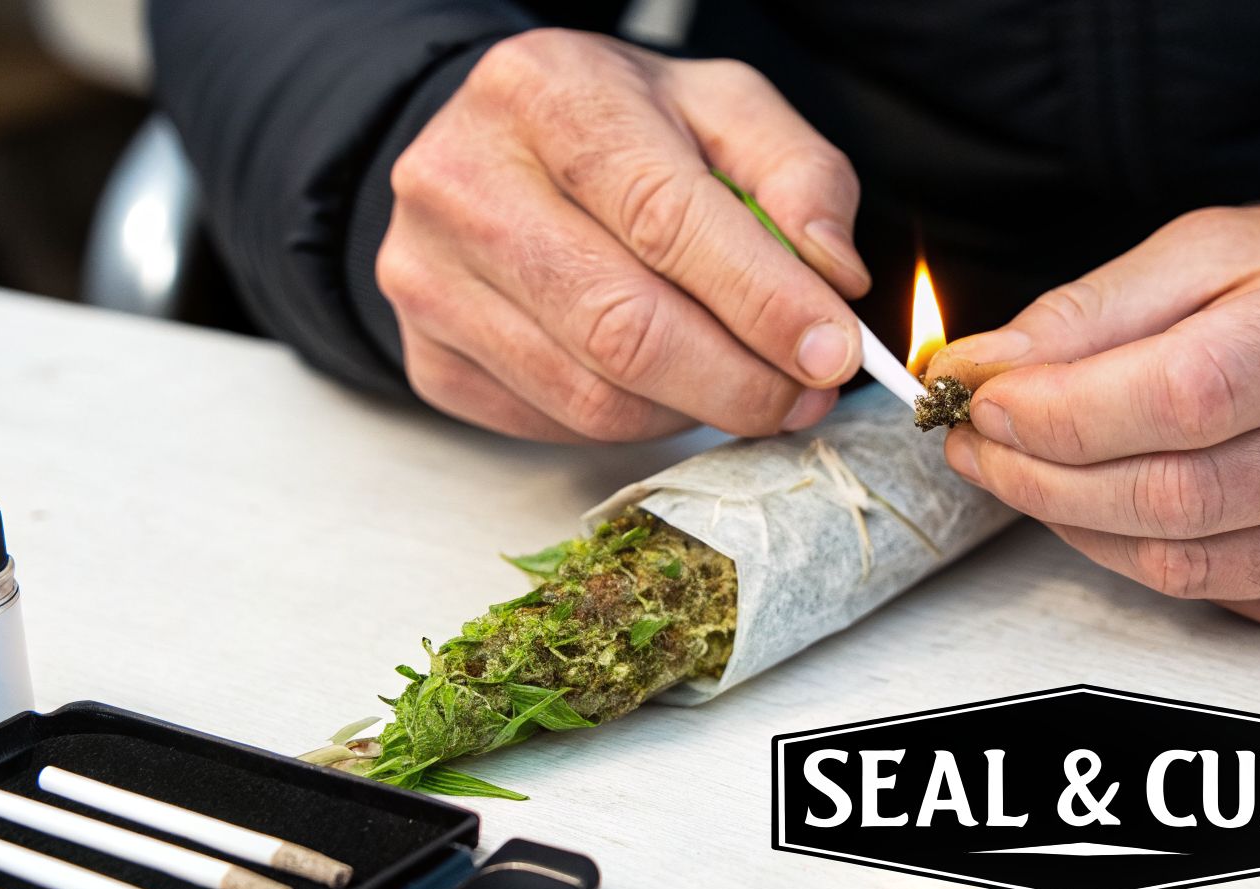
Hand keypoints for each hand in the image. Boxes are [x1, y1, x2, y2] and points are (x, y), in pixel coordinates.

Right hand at [378, 29, 868, 441]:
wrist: (485, 146)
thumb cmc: (614, 129)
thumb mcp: (718, 106)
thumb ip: (799, 174)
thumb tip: (834, 280)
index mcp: (547, 94)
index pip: (666, 218)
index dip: (762, 302)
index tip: (834, 353)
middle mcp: (465, 182)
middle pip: (623, 328)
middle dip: (738, 382)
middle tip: (804, 396)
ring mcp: (429, 276)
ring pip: (591, 397)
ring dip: (691, 411)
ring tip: (743, 385)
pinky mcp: (426, 355)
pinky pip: (553, 423)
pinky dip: (631, 422)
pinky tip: (659, 383)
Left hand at [930, 204, 1259, 637]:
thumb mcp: (1219, 249)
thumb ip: (1095, 312)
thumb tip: (983, 368)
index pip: (1188, 394)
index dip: (1064, 411)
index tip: (985, 399)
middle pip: (1179, 494)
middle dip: (1044, 476)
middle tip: (980, 443)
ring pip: (1188, 563)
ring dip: (1077, 524)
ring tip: (1028, 471)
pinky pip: (1226, 596)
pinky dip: (1145, 557)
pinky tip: (1120, 507)